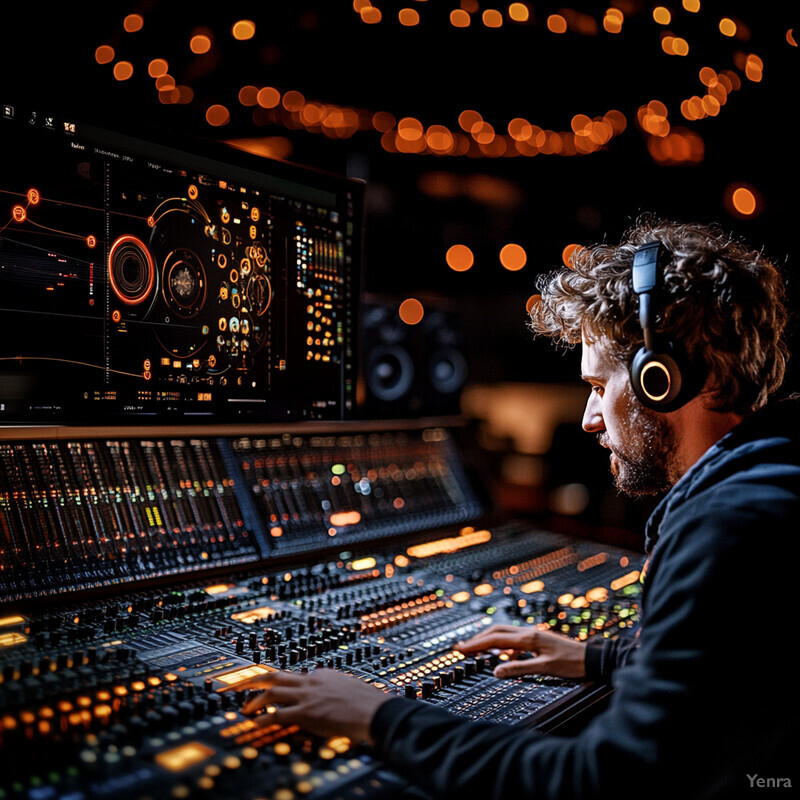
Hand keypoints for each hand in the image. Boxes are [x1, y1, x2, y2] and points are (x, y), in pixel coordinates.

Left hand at [220, 668, 392, 743]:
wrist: (376, 711)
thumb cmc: (370, 704)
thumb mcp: (352, 690)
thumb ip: (338, 691)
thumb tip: (337, 700)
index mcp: (324, 674)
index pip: (297, 676)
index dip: (283, 684)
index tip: (274, 690)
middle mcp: (312, 681)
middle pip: (276, 675)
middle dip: (255, 678)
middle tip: (238, 683)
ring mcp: (308, 696)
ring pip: (272, 691)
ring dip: (254, 699)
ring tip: (244, 708)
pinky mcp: (306, 713)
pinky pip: (277, 715)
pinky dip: (262, 719)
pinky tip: (254, 724)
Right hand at [455, 625, 586, 679]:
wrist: (592, 659)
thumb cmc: (572, 663)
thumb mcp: (545, 669)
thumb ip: (519, 669)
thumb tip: (496, 672)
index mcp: (528, 638)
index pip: (495, 639)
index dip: (476, 644)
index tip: (461, 648)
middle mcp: (529, 633)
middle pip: (496, 631)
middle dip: (478, 638)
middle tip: (463, 647)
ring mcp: (533, 636)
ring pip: (504, 634)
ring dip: (488, 640)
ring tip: (477, 649)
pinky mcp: (538, 641)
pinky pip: (513, 639)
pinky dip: (502, 644)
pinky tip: (502, 655)